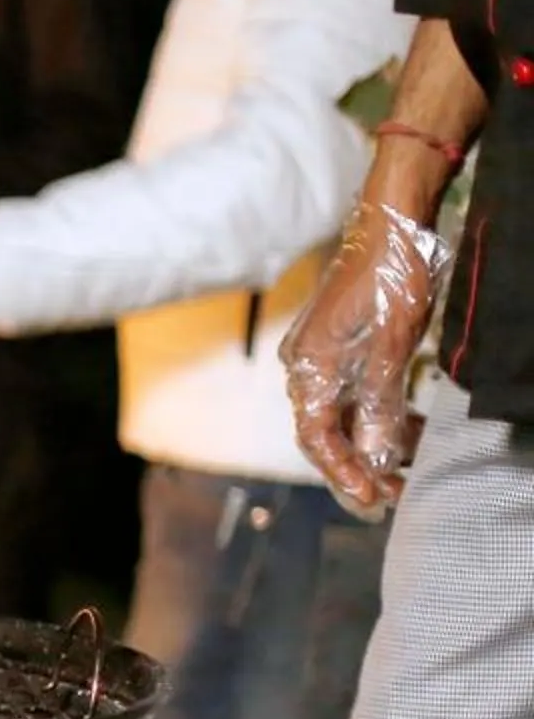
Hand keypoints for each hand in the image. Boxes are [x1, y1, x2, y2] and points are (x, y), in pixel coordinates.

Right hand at [281, 201, 452, 518]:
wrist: (395, 222)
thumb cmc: (391, 275)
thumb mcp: (393, 343)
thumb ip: (380, 402)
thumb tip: (375, 455)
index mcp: (308, 367)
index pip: (317, 437)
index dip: (343, 471)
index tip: (373, 496)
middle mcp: (308, 367)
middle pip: (328, 432)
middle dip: (361, 466)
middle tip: (394, 494)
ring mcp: (326, 358)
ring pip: (346, 416)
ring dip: (374, 443)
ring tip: (409, 467)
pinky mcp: (345, 348)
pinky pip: (358, 395)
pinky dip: (382, 416)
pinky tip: (410, 429)